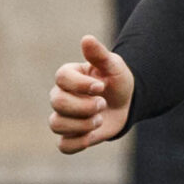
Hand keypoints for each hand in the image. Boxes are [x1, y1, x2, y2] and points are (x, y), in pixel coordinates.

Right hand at [49, 33, 134, 152]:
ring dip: (82, 125)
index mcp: (68, 77)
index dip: (81, 85)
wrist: (126, 103)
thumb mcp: (114, 66)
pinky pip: (63, 145)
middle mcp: (60, 96)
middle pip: (58, 103)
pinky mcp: (71, 135)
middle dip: (84, 106)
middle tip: (102, 104)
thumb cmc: (117, 81)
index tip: (101, 86)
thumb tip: (87, 38)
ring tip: (99, 120)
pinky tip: (92, 136)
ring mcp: (64, 117)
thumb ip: (99, 55)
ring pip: (56, 124)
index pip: (61, 79)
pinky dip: (77, 143)